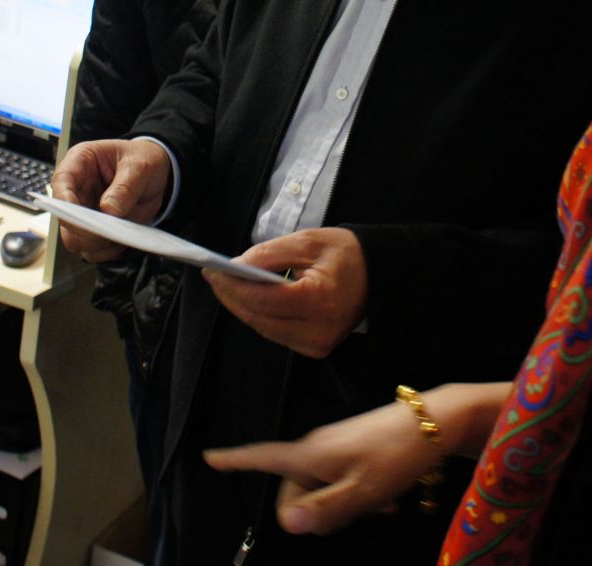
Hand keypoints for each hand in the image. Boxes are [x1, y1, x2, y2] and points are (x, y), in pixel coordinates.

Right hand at [50, 139, 171, 261]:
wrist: (157, 175)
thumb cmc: (143, 160)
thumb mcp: (140, 166)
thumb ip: (125, 187)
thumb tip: (109, 210)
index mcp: (80, 162)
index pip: (61, 182)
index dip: (64, 200)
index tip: (78, 215)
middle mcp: (77, 190)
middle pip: (64, 218)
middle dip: (84, 230)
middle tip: (109, 231)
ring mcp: (85, 212)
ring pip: (75, 239)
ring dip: (97, 243)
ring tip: (122, 234)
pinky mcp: (95, 229)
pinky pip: (93, 250)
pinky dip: (108, 250)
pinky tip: (124, 239)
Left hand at [202, 228, 367, 357]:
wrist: (378, 275)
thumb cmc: (345, 254)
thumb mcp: (307, 241)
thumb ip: (269, 253)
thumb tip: (235, 266)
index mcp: (320, 299)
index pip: (264, 299)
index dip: (233, 286)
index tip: (212, 271)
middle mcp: (319, 329)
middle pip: (259, 317)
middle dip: (232, 296)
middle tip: (213, 276)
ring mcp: (318, 344)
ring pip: (264, 328)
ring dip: (242, 307)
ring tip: (225, 285)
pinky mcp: (316, 349)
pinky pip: (276, 333)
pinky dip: (260, 316)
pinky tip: (248, 298)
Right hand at [205, 400, 440, 534]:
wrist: (434, 421)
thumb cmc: (395, 456)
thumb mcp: (361, 492)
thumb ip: (323, 510)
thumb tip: (285, 525)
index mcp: (309, 455)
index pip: (263, 457)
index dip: (235, 459)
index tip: (208, 456)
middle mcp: (316, 446)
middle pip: (294, 489)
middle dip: (316, 510)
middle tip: (355, 514)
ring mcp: (335, 445)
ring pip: (321, 487)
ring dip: (343, 504)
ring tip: (378, 504)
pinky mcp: (353, 447)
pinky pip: (341, 479)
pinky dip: (357, 493)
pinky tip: (386, 499)